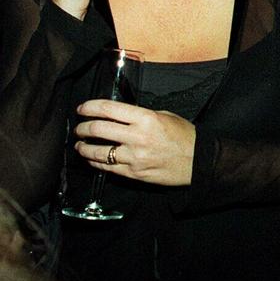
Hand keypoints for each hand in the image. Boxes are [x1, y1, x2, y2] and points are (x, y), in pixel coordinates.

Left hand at [74, 100, 195, 185]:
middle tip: (80, 127)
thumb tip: (120, 116)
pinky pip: (107, 168)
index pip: (109, 109)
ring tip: (80, 145)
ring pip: (98, 152)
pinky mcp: (133, 173)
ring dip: (84, 148)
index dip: (90, 107)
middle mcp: (137, 137)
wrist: (198, 161)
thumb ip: (141, 116)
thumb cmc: (184, 136)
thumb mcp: (165, 116)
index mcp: (146, 119)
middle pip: (98, 129)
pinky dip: (95, 162)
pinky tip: (93, 159)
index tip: (82, 108)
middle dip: (83, 127)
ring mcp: (134, 157)